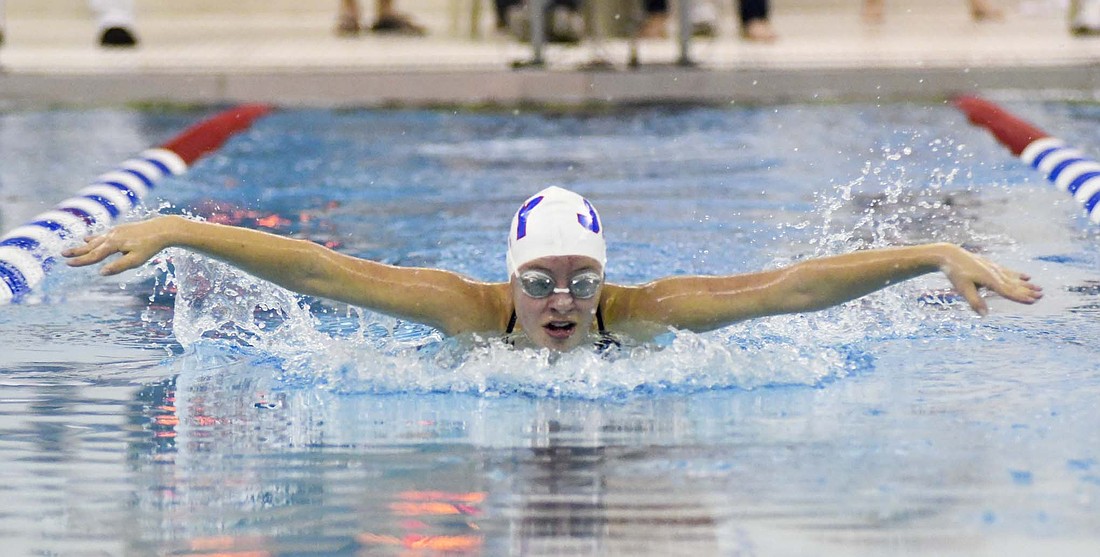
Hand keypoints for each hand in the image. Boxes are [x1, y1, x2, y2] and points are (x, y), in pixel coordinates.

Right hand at [62, 216, 177, 275]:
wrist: (162, 229)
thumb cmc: (150, 247)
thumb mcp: (136, 260)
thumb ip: (118, 266)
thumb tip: (101, 273)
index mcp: (113, 244)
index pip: (93, 255)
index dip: (80, 261)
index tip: (68, 264)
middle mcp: (111, 236)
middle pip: (91, 246)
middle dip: (76, 251)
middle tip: (62, 254)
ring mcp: (115, 231)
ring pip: (95, 240)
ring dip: (83, 245)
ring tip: (72, 249)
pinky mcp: (120, 229)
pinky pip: (102, 235)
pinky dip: (93, 238)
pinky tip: (88, 238)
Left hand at [939, 245, 1042, 314]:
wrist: (951, 255)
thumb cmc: (956, 273)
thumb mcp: (963, 288)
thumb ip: (974, 301)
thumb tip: (984, 315)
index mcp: (989, 280)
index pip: (1007, 291)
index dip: (1020, 297)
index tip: (1032, 301)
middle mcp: (995, 274)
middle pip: (1014, 285)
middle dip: (1028, 291)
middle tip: (1042, 295)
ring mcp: (995, 269)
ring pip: (1014, 278)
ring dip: (1027, 284)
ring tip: (1039, 288)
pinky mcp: (992, 266)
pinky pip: (1009, 272)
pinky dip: (1019, 275)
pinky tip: (1027, 277)